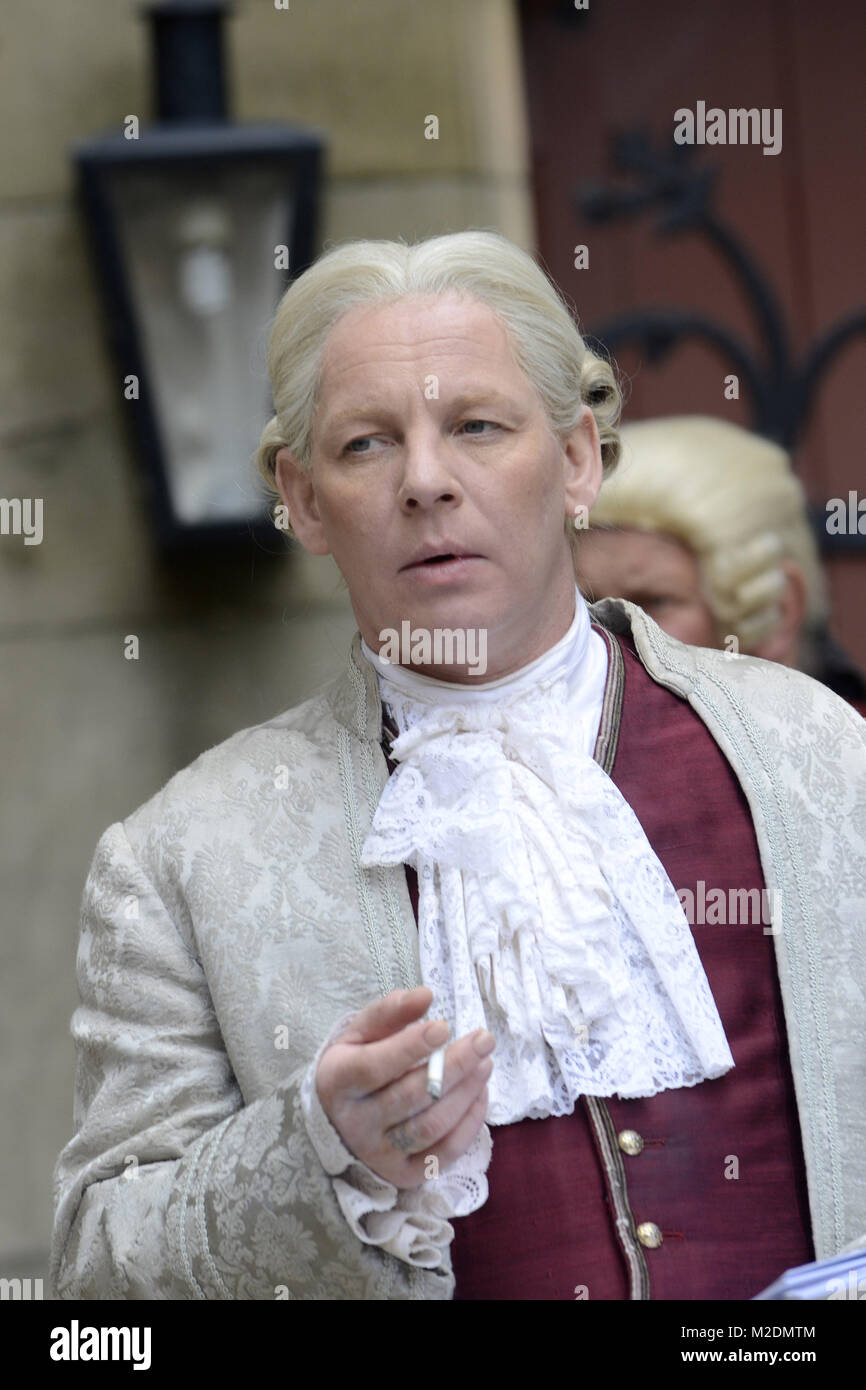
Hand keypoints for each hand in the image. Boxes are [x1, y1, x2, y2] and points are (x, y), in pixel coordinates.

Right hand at [315, 986, 493, 1187]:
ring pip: (431, 1126)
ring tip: (485, 1062)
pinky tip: (480, 1092)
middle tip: (484, 1039)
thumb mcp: (359, 1034)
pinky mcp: (404, 1174)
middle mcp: (355, 1124)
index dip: (409, 1047)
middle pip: (411, 1096)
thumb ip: (389, 1012)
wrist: (336, 1121)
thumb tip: (425, 994)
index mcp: (338, 1082)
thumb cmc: (354, 1066)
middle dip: (454, 1065)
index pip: (374, 1067)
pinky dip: (469, 1123)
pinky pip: (444, 1153)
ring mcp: (380, 1154)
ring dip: (465, 1092)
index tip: (443, 1026)